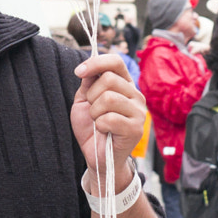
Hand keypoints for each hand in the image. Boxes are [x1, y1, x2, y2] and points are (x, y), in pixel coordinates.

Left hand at [73, 54, 144, 180]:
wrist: (96, 156)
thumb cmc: (92, 128)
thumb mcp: (84, 100)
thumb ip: (88, 82)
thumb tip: (88, 66)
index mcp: (125, 84)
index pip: (116, 61)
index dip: (96, 63)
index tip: (78, 72)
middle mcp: (136, 95)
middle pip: (109, 79)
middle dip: (92, 95)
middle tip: (93, 110)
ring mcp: (139, 112)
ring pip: (109, 98)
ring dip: (95, 112)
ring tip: (99, 121)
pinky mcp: (136, 129)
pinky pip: (110, 118)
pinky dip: (100, 125)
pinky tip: (104, 131)